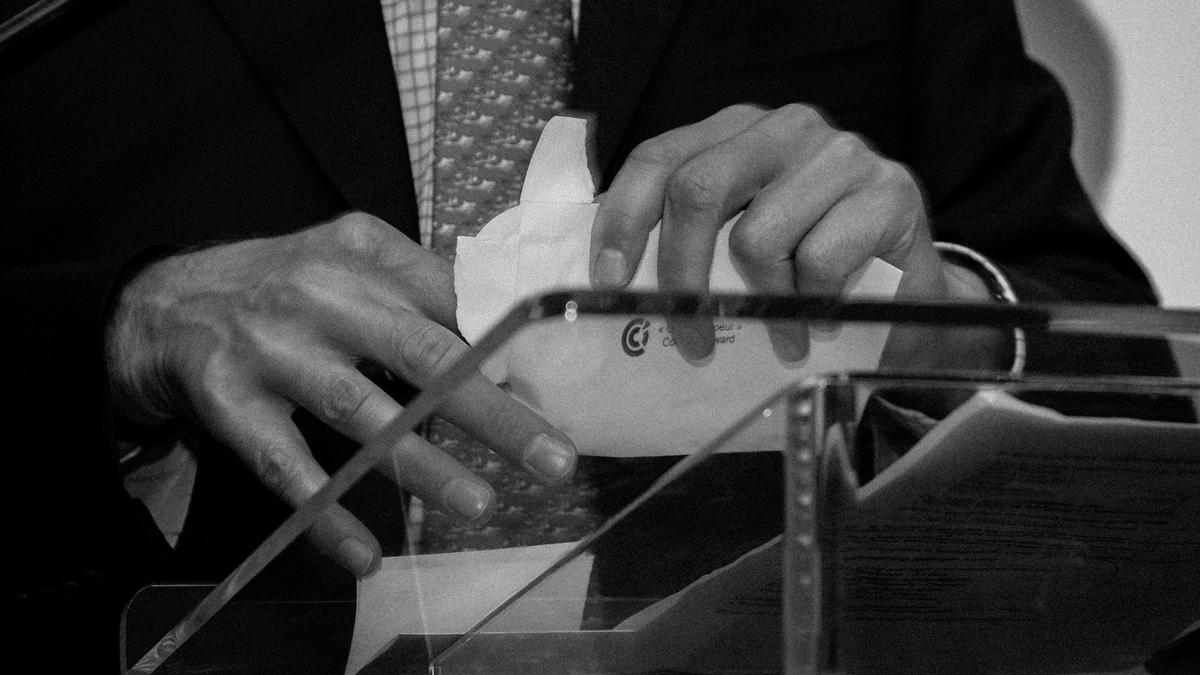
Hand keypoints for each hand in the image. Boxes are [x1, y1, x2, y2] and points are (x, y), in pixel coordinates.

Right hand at [106, 213, 576, 575]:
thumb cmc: (284, 285)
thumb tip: (513, 348)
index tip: (563, 391)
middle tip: (556, 459)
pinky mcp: (226, 400)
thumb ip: (425, 291)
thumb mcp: (353, 261)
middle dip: (494, 410)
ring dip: (421, 463)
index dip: (511, 348)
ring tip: (480, 505)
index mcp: (366, 253)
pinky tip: (365, 555)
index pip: (455, 299)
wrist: (160, 299)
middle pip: (423, 354)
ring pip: (359, 411)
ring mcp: (272, 348)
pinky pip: (284, 466)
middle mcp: (321, 294)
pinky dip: (325, 514)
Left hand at [589, 104, 985, 359]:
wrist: (908, 291)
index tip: (610, 283)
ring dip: (759, 305)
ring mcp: (840, 153)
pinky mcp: (890, 191)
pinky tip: (821, 321)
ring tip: (778, 335)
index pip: (658, 159)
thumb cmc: (806, 269)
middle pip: (698, 191)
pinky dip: (811, 307)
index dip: (624, 221)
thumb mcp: (737, 244)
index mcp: (734, 131)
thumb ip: (687, 241)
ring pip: (757, 236)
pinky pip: (819, 261)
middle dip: (680, 275)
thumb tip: (611, 284)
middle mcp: (784, 128)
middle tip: (687, 335)